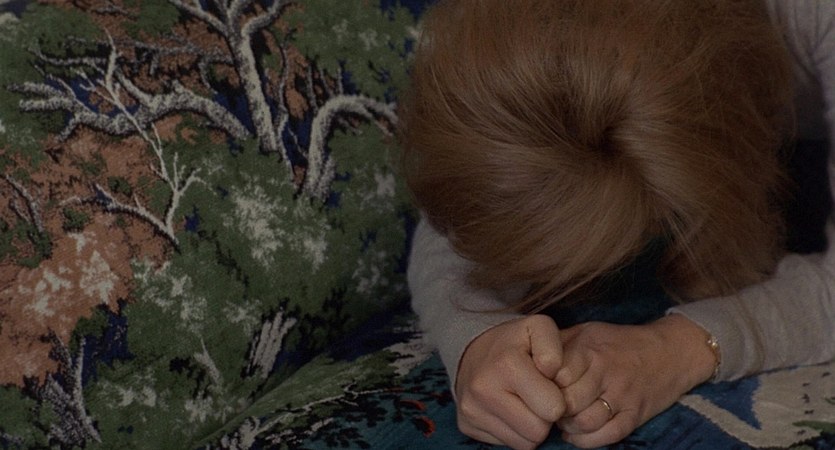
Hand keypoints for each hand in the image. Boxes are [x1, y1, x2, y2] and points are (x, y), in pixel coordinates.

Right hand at [455, 314, 565, 449]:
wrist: (472, 349)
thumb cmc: (514, 342)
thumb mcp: (539, 328)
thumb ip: (555, 348)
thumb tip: (555, 376)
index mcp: (507, 365)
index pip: (553, 408)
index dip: (558, 399)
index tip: (549, 386)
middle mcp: (484, 390)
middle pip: (537, 432)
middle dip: (543, 417)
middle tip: (537, 397)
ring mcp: (472, 410)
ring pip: (523, 444)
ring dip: (529, 427)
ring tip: (524, 403)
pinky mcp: (466, 424)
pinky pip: (505, 444)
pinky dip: (512, 430)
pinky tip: (508, 409)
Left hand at [554, 314, 717, 447]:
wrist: (670, 352)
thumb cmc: (618, 342)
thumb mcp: (586, 331)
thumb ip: (557, 344)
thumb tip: (526, 359)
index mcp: (589, 347)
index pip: (555, 373)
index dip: (542, 385)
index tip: (538, 387)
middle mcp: (606, 370)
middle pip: (567, 401)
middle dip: (553, 408)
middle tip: (548, 407)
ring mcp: (622, 394)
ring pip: (585, 422)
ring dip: (568, 426)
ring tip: (564, 420)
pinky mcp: (635, 415)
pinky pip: (606, 436)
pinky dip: (586, 440)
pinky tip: (577, 433)